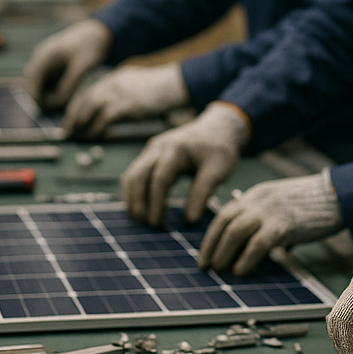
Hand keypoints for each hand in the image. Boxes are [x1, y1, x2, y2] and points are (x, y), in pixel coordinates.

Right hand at [25, 19, 111, 109]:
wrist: (97, 32)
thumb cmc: (91, 47)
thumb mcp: (83, 66)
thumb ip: (69, 85)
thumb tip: (57, 104)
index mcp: (44, 58)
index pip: (33, 87)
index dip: (41, 102)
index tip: (56, 111)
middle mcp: (40, 59)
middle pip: (35, 87)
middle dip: (46, 99)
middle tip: (65, 107)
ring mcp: (44, 61)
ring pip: (42, 85)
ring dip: (51, 94)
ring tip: (70, 98)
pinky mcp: (52, 63)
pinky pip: (49, 81)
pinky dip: (56, 87)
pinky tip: (71, 89)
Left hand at [64, 63, 189, 139]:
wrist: (175, 84)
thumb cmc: (161, 90)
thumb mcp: (136, 87)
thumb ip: (122, 96)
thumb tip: (111, 111)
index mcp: (112, 79)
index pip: (86, 94)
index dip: (76, 110)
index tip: (72, 122)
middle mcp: (110, 84)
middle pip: (83, 102)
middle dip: (74, 119)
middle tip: (71, 134)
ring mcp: (117, 94)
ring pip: (89, 111)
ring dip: (82, 126)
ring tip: (82, 138)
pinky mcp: (124, 106)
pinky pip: (103, 120)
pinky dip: (96, 130)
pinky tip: (98, 137)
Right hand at [121, 102, 248, 226]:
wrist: (217, 127)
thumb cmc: (219, 149)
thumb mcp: (219, 170)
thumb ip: (203, 192)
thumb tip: (190, 220)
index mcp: (177, 149)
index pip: (160, 178)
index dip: (156, 202)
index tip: (157, 223)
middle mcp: (159, 147)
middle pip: (139, 176)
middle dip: (139, 203)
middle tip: (147, 225)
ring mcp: (152, 149)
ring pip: (132, 175)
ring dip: (133, 198)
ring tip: (141, 220)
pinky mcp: (150, 154)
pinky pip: (135, 173)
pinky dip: (134, 191)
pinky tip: (140, 207)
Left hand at [198, 170, 342, 275]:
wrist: (338, 195)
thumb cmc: (313, 205)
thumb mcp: (282, 205)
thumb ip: (266, 220)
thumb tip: (254, 250)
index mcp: (257, 195)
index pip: (224, 214)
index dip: (210, 237)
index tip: (204, 256)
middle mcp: (259, 200)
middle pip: (225, 222)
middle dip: (212, 247)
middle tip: (209, 267)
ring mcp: (271, 211)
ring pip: (235, 231)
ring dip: (224, 253)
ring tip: (223, 271)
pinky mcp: (285, 224)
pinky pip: (258, 243)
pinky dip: (246, 259)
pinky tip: (242, 270)